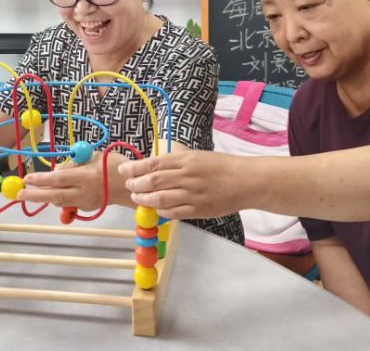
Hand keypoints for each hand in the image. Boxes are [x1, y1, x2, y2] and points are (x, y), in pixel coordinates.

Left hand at [19, 151, 130, 210]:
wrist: (133, 186)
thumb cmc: (115, 166)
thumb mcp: (94, 157)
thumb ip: (74, 164)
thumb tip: (56, 171)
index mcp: (86, 177)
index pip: (59, 179)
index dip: (41, 180)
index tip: (27, 178)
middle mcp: (85, 192)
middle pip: (55, 196)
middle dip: (35, 195)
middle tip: (19, 194)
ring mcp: (86, 203)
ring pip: (60, 201)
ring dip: (47, 195)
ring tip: (37, 189)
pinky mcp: (88, 208)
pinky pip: (69, 202)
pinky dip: (61, 196)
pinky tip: (60, 189)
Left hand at [118, 150, 246, 218]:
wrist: (245, 181)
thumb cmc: (220, 166)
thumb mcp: (196, 156)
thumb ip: (175, 162)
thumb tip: (151, 167)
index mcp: (186, 159)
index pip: (153, 163)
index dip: (135, 168)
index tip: (124, 170)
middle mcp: (187, 176)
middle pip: (153, 181)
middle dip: (136, 184)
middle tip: (129, 186)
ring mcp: (193, 194)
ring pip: (160, 199)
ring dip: (145, 199)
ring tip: (138, 198)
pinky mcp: (199, 209)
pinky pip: (174, 213)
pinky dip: (161, 212)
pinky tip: (157, 209)